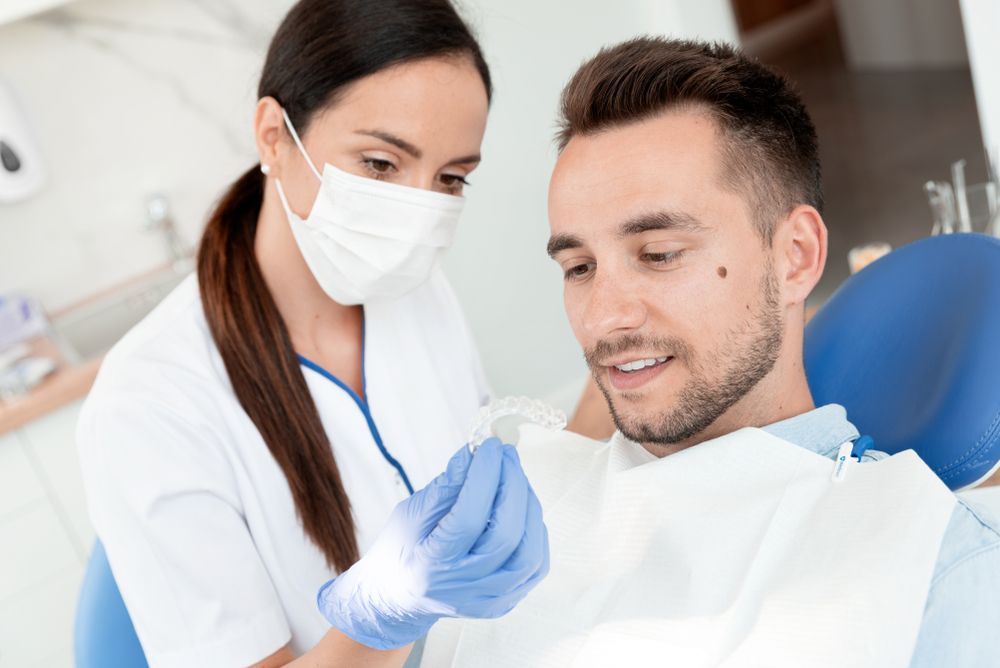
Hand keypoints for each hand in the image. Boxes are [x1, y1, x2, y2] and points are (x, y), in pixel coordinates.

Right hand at [317, 438, 548, 649]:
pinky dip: (534, 529)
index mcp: (431, 567)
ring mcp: (489, 600)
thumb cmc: (401, 550)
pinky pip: (536, 564)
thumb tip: (474, 454)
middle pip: (505, 535)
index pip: (469, 518)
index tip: (488, 446)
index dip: (484, 477)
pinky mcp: (506, 601)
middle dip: (511, 485)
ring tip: (514, 476)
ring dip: (527, 506)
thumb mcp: (410, 514)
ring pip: (529, 552)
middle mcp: (464, 590)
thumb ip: (445, 487)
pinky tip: (521, 506)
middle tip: (505, 454)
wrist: (400, 598)